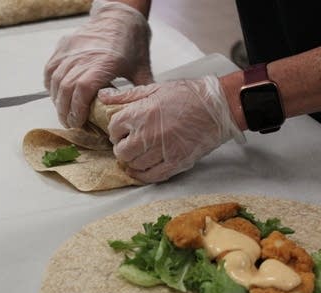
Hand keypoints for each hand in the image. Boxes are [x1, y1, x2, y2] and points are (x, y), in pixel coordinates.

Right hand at [44, 0, 152, 127]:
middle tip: (70, 124)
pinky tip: (57, 95)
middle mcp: (84, 57)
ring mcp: (71, 51)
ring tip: (64, 113)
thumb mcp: (142, 69)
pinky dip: (50, 85)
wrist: (121, 17)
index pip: (82, 90)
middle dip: (65, 111)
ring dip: (57, 100)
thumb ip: (141, 93)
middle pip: (66, 89)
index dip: (77, 109)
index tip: (79, 122)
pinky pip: (50, 69)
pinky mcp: (63, 47)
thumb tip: (143, 114)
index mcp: (104, 63)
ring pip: (55, 81)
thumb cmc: (132, 43)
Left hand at [100, 76, 245, 182]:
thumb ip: (126, 95)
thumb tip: (103, 96)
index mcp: (141, 113)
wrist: (217, 107)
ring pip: (134, 165)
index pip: (114, 128)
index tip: (121, 131)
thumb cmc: (188, 95)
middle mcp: (148, 134)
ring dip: (132, 161)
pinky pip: (151, 176)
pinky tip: (141, 170)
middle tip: (128, 143)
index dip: (115, 130)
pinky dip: (142, 175)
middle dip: (122, 147)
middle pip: (121, 150)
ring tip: (136, 154)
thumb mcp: (155, 88)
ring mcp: (162, 151)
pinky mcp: (175, 163)